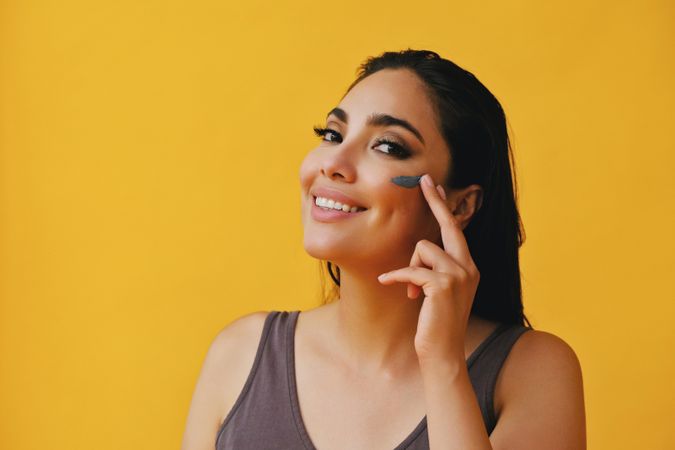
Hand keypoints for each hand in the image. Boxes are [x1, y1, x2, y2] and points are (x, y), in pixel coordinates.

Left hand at [377, 173, 479, 364]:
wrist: (442, 353)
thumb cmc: (436, 323)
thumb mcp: (437, 292)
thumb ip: (433, 270)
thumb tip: (418, 252)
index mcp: (468, 267)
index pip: (455, 230)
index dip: (443, 207)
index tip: (434, 186)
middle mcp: (468, 267)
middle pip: (448, 225)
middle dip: (435, 202)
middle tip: (423, 181)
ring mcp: (458, 275)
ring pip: (422, 249)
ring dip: (409, 269)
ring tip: (412, 291)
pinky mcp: (442, 285)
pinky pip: (410, 269)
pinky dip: (396, 277)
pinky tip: (387, 283)